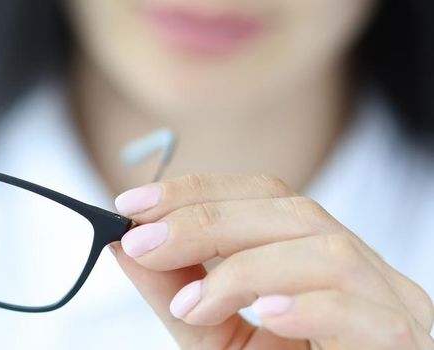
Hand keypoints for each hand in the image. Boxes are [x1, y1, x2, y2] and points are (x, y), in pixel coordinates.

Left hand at [111, 175, 433, 348]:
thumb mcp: (215, 335)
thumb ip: (175, 292)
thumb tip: (124, 244)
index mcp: (320, 259)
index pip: (267, 196)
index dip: (198, 191)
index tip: (129, 206)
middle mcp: (362, 274)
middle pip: (294, 213)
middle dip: (206, 222)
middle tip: (143, 245)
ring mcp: (391, 308)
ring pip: (330, 253)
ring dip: (247, 269)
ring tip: (191, 307)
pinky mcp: (401, 346)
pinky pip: (367, 313)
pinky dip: (310, 306)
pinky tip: (267, 314)